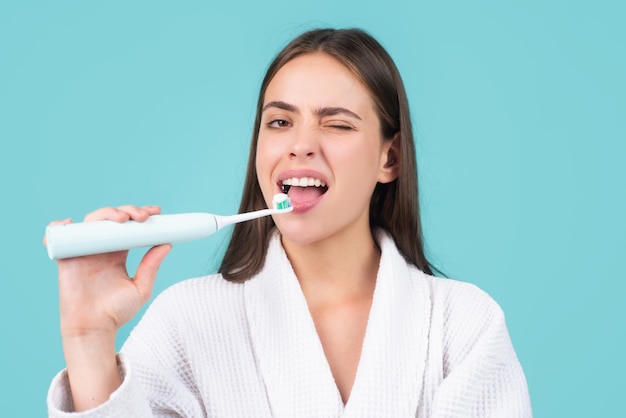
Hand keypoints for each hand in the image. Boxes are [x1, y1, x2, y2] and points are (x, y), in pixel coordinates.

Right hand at [44, 205, 171, 410]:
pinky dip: (59, 228)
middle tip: (142, 216)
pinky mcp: (66, 259)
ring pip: (90, 223)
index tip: (156, 212)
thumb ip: (152, 266)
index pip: (129, 227)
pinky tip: (70, 224)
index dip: (140, 214)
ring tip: (121, 218)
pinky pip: (58, 238)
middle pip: (111, 219)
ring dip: (104, 214)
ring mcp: (83, 251)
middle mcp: (100, 249)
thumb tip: (167, 243)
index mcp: (118, 253)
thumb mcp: (140, 288)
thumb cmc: (116, 312)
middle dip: (128, 211)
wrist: (95, 329)